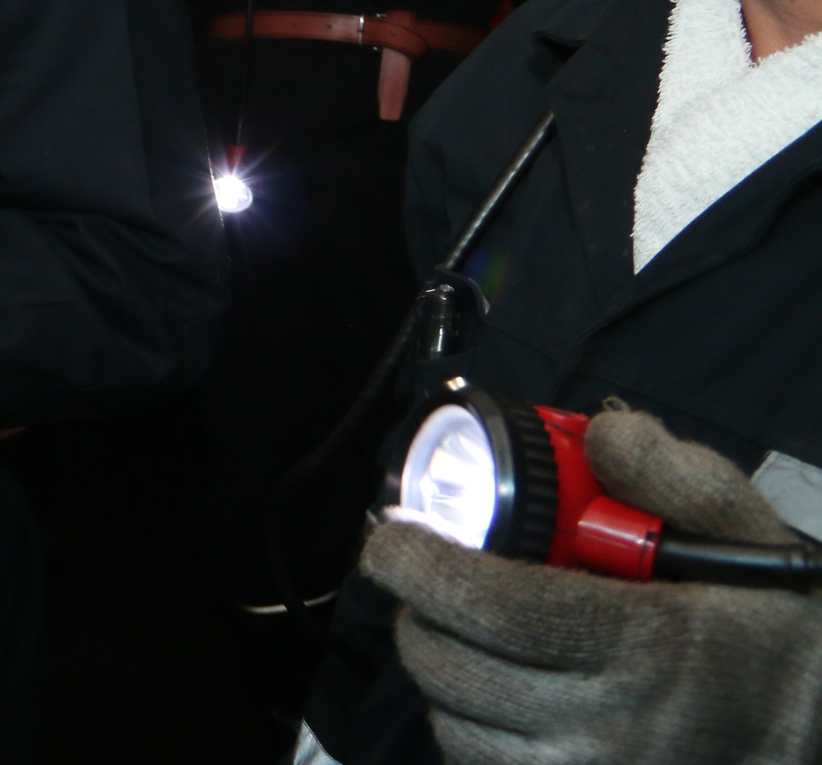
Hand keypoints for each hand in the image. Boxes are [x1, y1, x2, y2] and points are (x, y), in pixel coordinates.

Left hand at [362, 407, 821, 764]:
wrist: (816, 728)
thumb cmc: (772, 627)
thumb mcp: (745, 531)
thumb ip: (673, 473)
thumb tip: (596, 436)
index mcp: (647, 645)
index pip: (494, 608)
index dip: (420, 566)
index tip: (387, 535)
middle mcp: (614, 724)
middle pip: (455, 669)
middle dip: (416, 612)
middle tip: (416, 576)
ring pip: (456, 726)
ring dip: (439, 672)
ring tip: (457, 631)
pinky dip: (467, 730)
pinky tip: (490, 693)